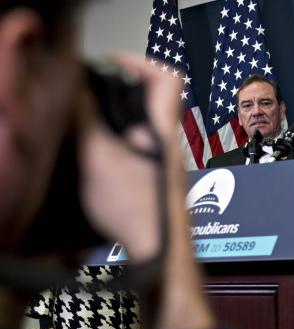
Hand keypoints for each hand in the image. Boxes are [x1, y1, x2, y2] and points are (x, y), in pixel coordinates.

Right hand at [78, 54, 181, 262]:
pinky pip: (141, 151)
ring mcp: (166, 164)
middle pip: (152, 100)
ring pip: (144, 127)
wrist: (159, 256)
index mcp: (160, 131)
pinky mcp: (158, 181)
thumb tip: (79, 90)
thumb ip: (88, 121)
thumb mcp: (99, 160)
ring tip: (91, 130)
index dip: (139, 63)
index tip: (112, 65)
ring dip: (117, 122)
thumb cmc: (140, 216)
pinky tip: (100, 161)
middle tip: (94, 98)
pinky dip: (120, 147)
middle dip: (120, 93)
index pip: (167, 79)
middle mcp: (169, 145)